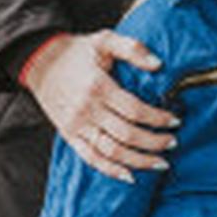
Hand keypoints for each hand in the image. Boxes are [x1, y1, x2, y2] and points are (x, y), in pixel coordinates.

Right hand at [21, 30, 173, 179]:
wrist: (40, 62)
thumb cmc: (77, 51)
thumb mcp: (104, 40)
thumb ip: (132, 49)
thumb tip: (158, 64)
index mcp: (98, 87)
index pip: (135, 110)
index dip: (158, 118)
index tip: (176, 121)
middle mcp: (87, 109)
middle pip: (127, 134)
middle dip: (154, 142)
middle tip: (173, 142)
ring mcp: (77, 125)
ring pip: (112, 151)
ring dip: (139, 160)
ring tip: (161, 162)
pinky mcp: (69, 135)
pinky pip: (91, 158)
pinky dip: (111, 170)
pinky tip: (131, 176)